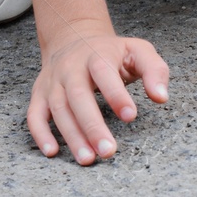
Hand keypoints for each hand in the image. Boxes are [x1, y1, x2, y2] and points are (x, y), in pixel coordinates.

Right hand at [27, 29, 168, 164]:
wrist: (72, 38)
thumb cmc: (112, 52)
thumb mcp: (138, 51)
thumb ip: (154, 71)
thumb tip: (161, 97)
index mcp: (97, 54)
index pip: (104, 73)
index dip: (116, 95)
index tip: (131, 116)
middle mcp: (70, 68)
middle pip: (78, 97)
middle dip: (92, 126)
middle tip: (108, 151)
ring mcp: (53, 82)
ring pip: (58, 110)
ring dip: (72, 136)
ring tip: (88, 159)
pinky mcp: (40, 94)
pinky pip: (35, 115)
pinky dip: (40, 134)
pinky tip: (52, 152)